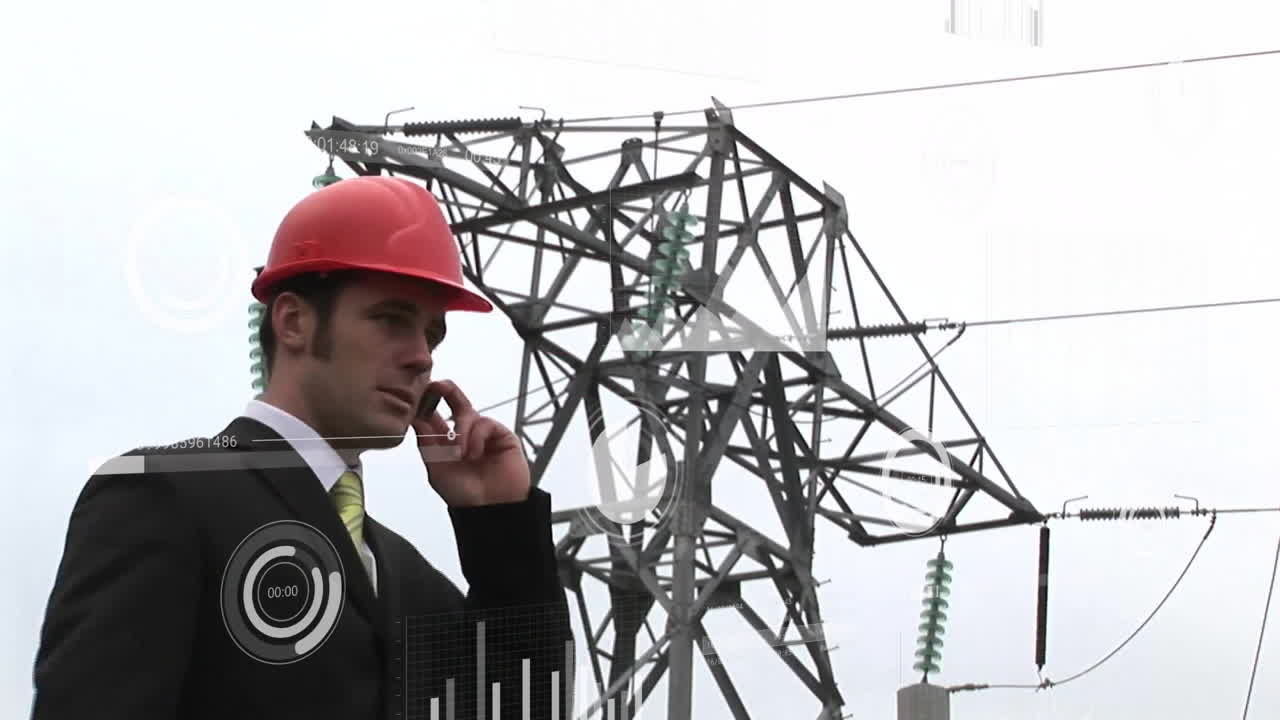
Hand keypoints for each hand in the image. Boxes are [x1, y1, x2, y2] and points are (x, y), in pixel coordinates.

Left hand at [411, 379, 530, 506]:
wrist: (489, 509)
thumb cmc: (463, 495)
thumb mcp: (436, 468)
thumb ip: (427, 443)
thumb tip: (416, 417)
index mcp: (444, 441)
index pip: (433, 414)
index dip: (425, 403)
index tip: (416, 396)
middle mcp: (463, 433)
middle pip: (454, 402)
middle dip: (445, 390)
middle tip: (437, 385)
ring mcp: (483, 433)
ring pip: (468, 414)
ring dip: (461, 432)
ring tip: (461, 454)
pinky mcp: (501, 435)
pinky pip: (485, 423)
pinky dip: (476, 437)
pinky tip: (474, 453)